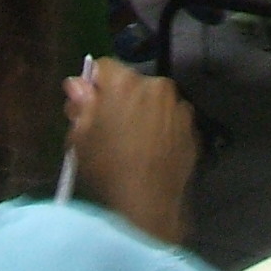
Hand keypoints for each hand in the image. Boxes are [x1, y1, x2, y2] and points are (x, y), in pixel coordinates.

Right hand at [66, 60, 197, 244]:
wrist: (147, 204)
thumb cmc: (106, 168)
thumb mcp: (80, 138)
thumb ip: (80, 105)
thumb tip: (77, 84)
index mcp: (125, 83)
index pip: (104, 66)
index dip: (94, 84)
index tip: (89, 105)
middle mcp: (157, 86)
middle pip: (132, 84)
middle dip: (120, 99)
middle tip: (109, 127)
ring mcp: (179, 107)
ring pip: (154, 101)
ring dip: (143, 113)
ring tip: (133, 144)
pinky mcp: (192, 128)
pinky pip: (171, 120)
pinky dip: (162, 128)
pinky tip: (152, 152)